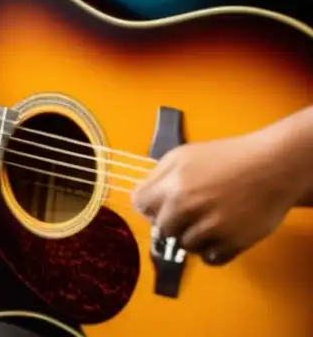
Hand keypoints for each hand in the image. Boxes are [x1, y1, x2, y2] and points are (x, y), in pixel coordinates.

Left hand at [132, 130, 302, 264]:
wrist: (272, 166)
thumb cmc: (227, 156)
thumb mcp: (184, 154)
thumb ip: (159, 175)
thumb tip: (143, 197)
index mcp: (173, 184)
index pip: (141, 205)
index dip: (148, 206)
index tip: (159, 206)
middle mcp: (188, 207)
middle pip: (162, 229)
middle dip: (170, 223)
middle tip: (185, 216)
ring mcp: (211, 227)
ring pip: (185, 246)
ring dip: (192, 238)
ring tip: (206, 224)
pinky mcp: (234, 243)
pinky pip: (210, 259)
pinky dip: (211, 252)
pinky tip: (217, 237)